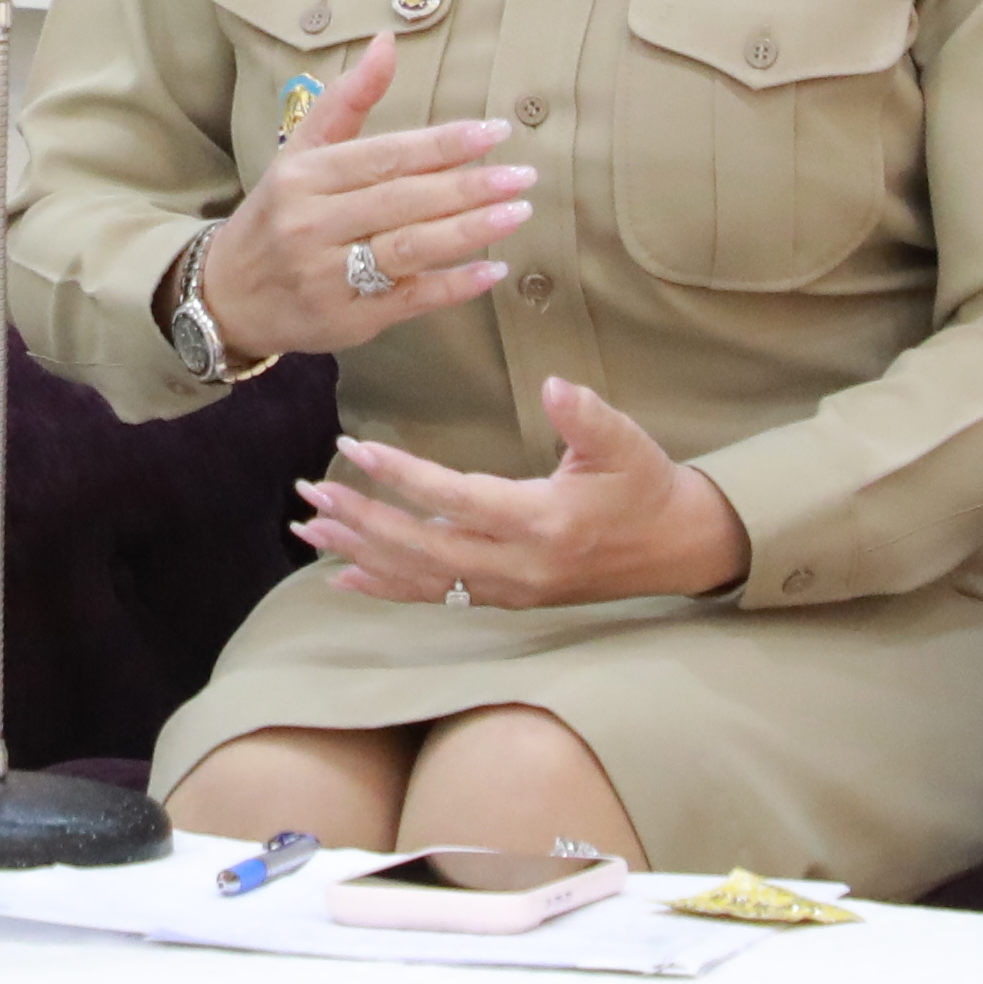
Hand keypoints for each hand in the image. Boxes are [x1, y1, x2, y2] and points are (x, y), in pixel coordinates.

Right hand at [201, 33, 530, 358]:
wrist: (229, 296)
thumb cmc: (277, 213)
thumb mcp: (301, 153)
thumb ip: (348, 100)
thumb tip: (388, 40)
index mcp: (305, 177)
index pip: (384, 156)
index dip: (442, 144)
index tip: (495, 133)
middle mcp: (313, 224)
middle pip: (402, 201)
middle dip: (468, 187)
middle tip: (522, 176)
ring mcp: (329, 276)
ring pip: (408, 249)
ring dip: (469, 231)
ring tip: (517, 212)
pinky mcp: (347, 319)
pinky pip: (409, 300)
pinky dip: (453, 286)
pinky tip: (492, 270)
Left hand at [301, 379, 748, 612]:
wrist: (676, 548)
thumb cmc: (646, 486)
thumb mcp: (626, 443)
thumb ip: (587, 415)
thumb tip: (554, 385)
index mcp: (541, 521)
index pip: (457, 499)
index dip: (403, 475)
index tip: (355, 448)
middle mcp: (517, 565)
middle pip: (422, 547)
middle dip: (362, 520)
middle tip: (311, 491)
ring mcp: (508, 589)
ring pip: (418, 577)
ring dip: (359, 552)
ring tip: (306, 527)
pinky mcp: (504, 598)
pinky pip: (434, 598)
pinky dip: (385, 586)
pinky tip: (343, 576)